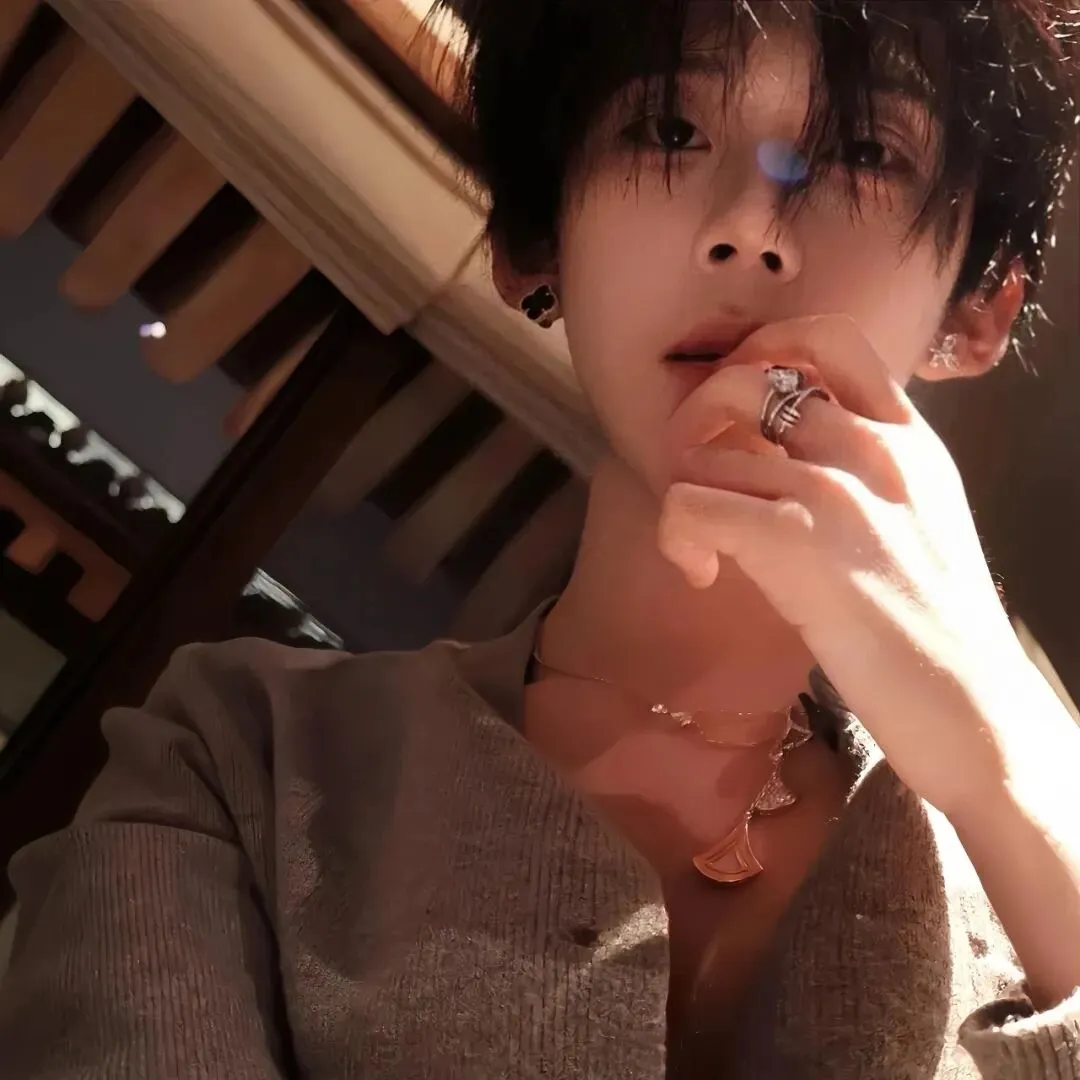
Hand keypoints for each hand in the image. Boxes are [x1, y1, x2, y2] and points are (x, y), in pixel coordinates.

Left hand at [658, 314, 1037, 816]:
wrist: (971, 705)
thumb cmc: (938, 627)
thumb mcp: (921, 519)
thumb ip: (870, 472)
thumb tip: (787, 455)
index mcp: (907, 437)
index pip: (828, 339)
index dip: (760, 353)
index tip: (736, 412)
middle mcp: (870, 446)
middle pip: (747, 377)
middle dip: (697, 418)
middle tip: (695, 471)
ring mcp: (832, 489)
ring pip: (706, 446)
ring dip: (684, 492)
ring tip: (706, 544)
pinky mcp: (794, 541)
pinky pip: (689, 502)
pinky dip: (679, 537)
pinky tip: (706, 575)